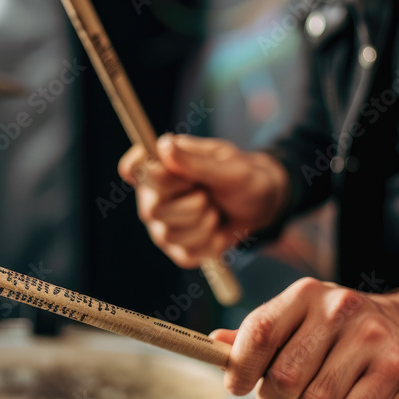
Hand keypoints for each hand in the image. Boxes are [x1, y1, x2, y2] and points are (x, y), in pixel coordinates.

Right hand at [117, 134, 288, 268]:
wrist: (263, 206)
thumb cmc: (245, 178)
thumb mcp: (229, 167)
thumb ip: (195, 161)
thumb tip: (163, 145)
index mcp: (163, 167)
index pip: (134, 168)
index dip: (140, 170)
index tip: (157, 168)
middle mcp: (155, 196)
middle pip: (153, 209)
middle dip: (191, 205)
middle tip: (207, 194)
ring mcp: (163, 225)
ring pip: (169, 235)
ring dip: (204, 224)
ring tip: (215, 210)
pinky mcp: (177, 248)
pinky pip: (185, 254)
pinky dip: (210, 244)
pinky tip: (217, 230)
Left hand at [210, 278, 398, 398]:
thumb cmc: (337, 330)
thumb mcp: (295, 319)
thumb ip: (256, 335)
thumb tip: (213, 344)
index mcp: (305, 294)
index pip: (260, 333)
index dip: (241, 367)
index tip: (237, 385)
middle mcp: (339, 308)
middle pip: (284, 377)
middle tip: (284, 396)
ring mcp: (371, 336)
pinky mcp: (397, 367)